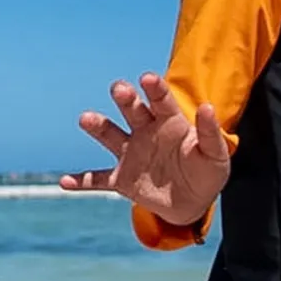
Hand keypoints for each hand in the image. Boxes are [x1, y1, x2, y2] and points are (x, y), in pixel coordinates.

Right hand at [59, 73, 230, 225]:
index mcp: (170, 122)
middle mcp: (145, 133)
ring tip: (86, 119)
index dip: (155, 89)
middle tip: (119, 88)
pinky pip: (98, 179)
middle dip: (125, 98)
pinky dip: (82, 181)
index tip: (148, 78)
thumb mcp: (215, 156)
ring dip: (98, 127)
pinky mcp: (122, 179)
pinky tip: (65, 182)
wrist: (193, 202)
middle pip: (132, 111)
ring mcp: (130, 154)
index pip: (161, 101)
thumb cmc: (207, 173)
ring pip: (110, 136)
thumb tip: (208, 107)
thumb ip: (210, 133)